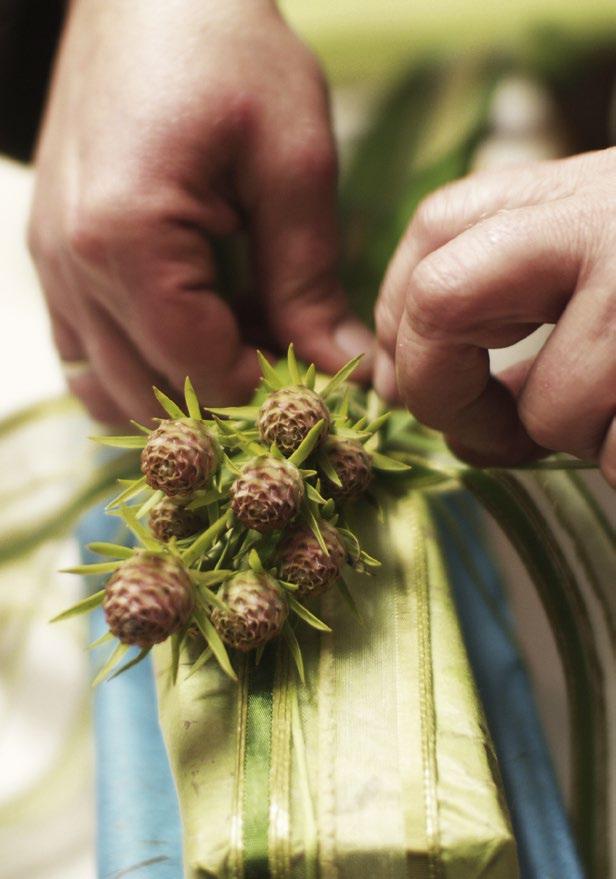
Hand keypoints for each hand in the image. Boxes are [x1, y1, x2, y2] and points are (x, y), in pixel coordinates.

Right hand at [29, 0, 371, 424]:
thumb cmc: (229, 54)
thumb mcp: (293, 164)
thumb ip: (310, 282)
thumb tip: (344, 370)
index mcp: (128, 239)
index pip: (202, 371)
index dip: (269, 395)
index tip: (323, 387)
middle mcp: (72, 267)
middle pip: (151, 393)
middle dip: (228, 405)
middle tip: (292, 380)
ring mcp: (51, 269)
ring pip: (108, 391)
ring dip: (181, 399)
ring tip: (242, 360)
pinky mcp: (52, 263)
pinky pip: (82, 358)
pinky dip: (136, 375)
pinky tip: (188, 352)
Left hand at [374, 149, 615, 485]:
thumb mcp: (599, 261)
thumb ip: (509, 307)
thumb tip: (426, 404)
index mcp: (570, 194)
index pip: (436, 228)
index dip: (397, 319)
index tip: (404, 379)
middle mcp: (600, 220)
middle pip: (441, 300)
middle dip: (441, 393)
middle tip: (491, 431)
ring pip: (548, 410)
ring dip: (577, 439)